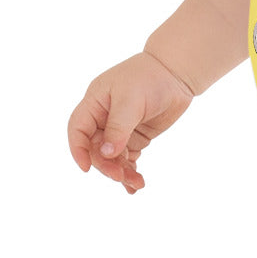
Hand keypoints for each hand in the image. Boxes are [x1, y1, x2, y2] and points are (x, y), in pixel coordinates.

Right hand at [67, 52, 193, 193]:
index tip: (86, 169)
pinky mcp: (136, 136)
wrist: (178, 73)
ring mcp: (120, 128)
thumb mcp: (131, 101)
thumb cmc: (151, 78)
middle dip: (106, 164)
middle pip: (96, 148)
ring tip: (136, 184)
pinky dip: (130, 170)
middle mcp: (104, 117)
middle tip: (120, 176)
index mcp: (95, 103)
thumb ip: (118, 128)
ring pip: (112, 156)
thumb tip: (106, 154)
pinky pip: (127, 157)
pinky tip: (135, 184)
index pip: (78, 130)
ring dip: (120, 171)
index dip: (78, 150)